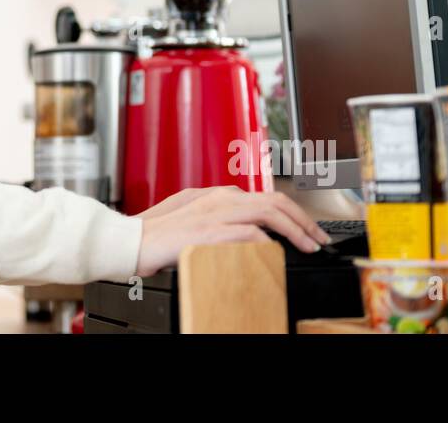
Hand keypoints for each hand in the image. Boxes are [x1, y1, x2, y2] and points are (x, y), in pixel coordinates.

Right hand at [133, 186, 331, 276]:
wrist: (129, 240)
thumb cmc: (156, 234)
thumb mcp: (193, 220)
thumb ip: (220, 220)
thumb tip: (252, 234)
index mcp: (217, 195)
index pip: (266, 197)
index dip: (293, 213)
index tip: (306, 230)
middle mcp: (219, 198)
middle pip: (274, 200)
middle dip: (303, 219)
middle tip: (318, 239)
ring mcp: (214, 212)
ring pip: (268, 211)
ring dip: (294, 229)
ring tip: (308, 246)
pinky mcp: (208, 230)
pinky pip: (248, 232)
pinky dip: (267, 242)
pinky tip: (276, 252)